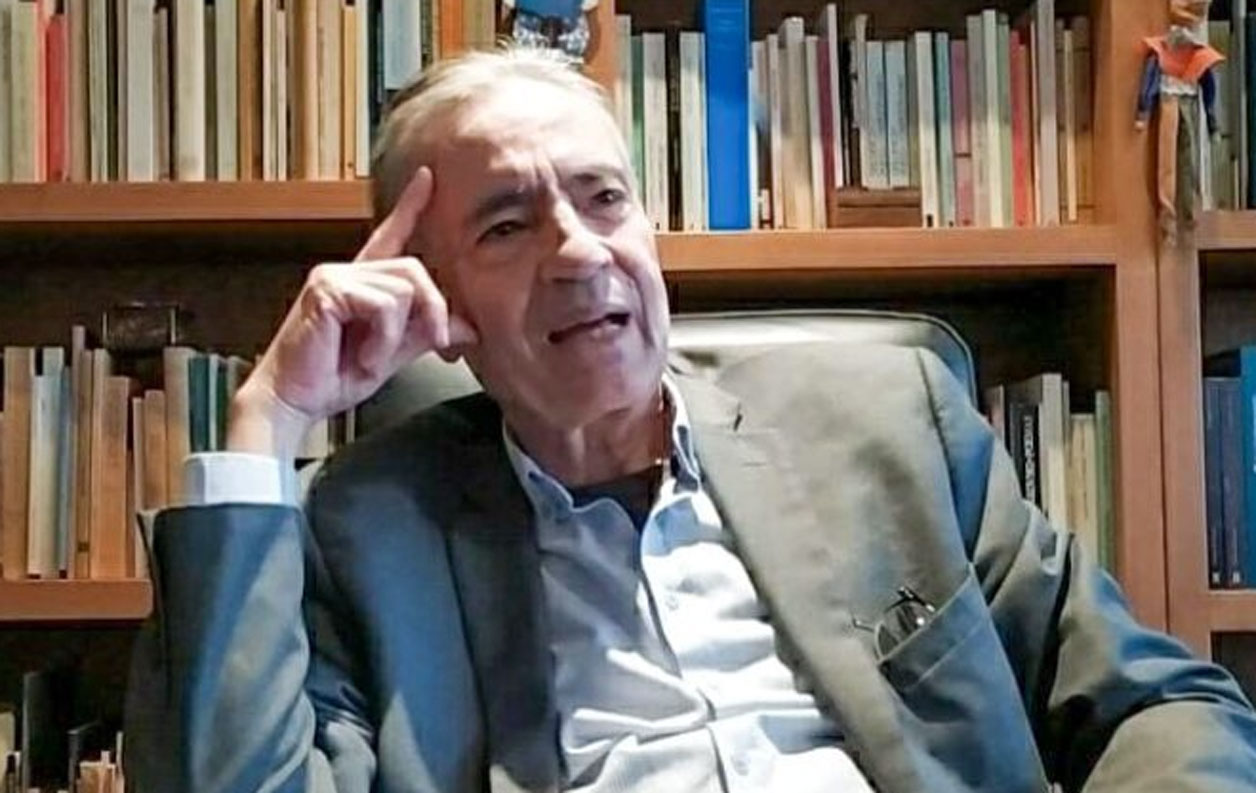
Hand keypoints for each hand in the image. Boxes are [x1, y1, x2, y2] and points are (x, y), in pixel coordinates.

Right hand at [228, 166, 477, 457]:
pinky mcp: (326, 290)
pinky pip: (383, 306)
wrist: (293, 402)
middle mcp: (346, 272)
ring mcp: (333, 277)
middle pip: (415, 270)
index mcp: (361, 284)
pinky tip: (362, 357)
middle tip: (436, 345)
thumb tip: (468, 326)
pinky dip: (382, 339)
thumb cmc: (332, 378)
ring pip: (404, 288)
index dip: (411, 207)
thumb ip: (424, 335)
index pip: (390, 236)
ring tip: (372, 359)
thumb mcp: (391, 356)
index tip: (429, 178)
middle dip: (434, 310)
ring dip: (398, 334)